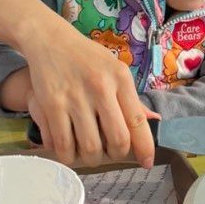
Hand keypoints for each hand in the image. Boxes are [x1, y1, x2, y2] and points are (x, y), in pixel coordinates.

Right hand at [21, 17, 155, 167]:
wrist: (50, 40)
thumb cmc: (87, 58)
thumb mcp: (115, 70)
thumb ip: (131, 98)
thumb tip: (154, 121)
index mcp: (120, 78)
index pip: (138, 121)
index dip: (145, 148)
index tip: (146, 162)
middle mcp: (100, 88)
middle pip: (117, 140)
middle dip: (116, 156)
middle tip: (109, 154)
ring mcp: (75, 97)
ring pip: (89, 148)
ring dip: (91, 159)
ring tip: (88, 153)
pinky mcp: (51, 104)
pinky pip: (62, 145)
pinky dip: (67, 155)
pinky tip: (68, 150)